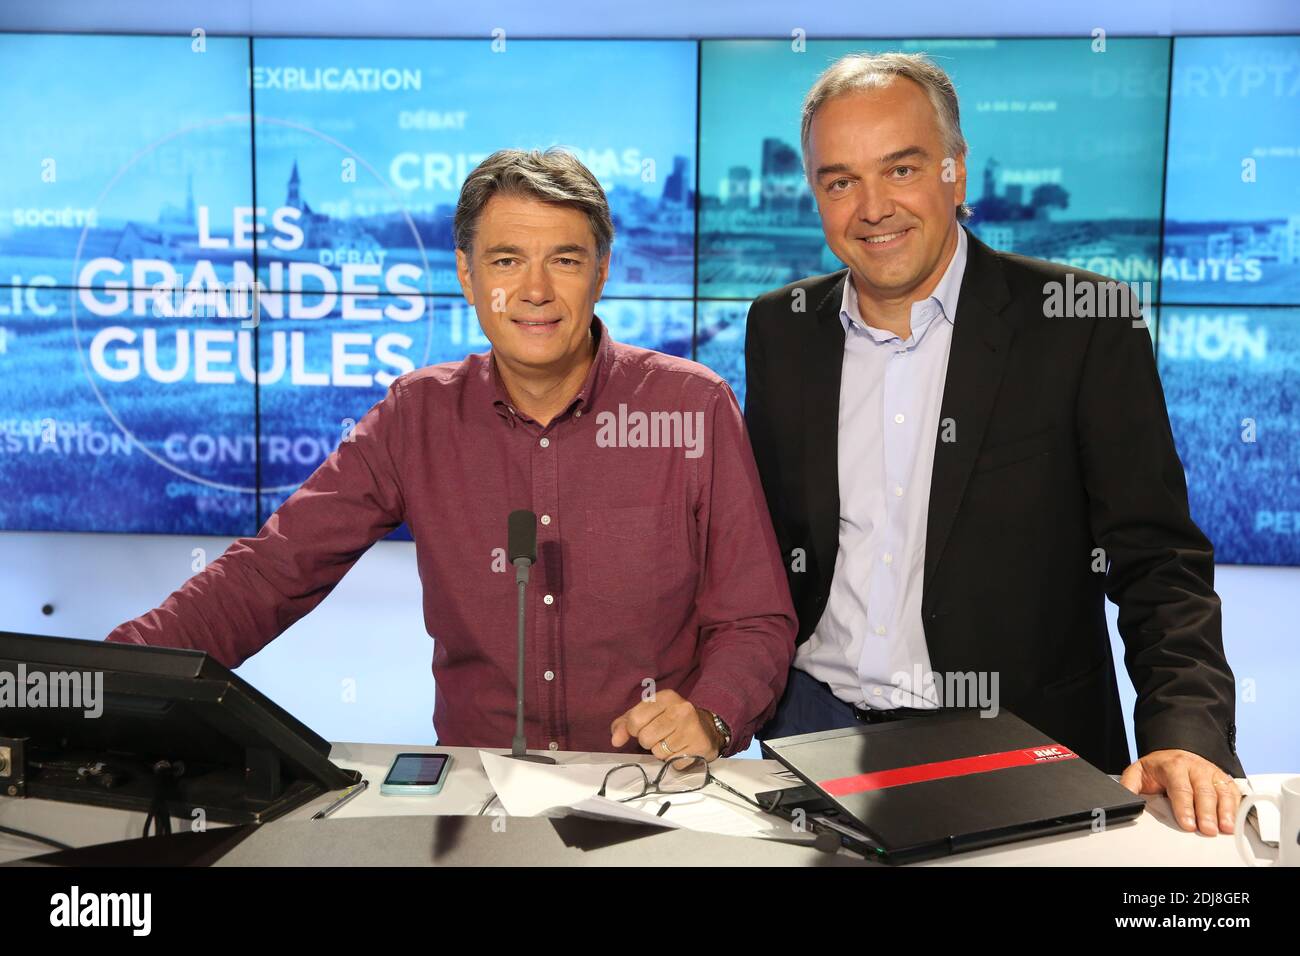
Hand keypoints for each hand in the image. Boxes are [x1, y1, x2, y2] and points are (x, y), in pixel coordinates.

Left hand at [609, 689, 722, 761]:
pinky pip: (673, 763)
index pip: (635, 720)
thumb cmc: (670, 720)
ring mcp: (692, 728)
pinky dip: (674, 761)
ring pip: (658, 752)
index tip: (642, 728)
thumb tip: (615, 740)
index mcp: (666, 697)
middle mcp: (681, 709)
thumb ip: (625, 724)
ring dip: (661, 752)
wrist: (706, 728)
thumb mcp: (647, 714)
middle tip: (659, 736)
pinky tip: (681, 750)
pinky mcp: (700, 746)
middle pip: (645, 738)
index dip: (634, 730)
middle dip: (648, 742)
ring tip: (671, 742)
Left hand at [1119, 749, 1240, 835]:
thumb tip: (1124, 799)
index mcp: (1173, 766)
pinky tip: (1235, 819)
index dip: (1184, 807)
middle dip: (1206, 812)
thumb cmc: (1159, 767)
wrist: (1175, 752)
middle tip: (1207, 829)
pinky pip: (1234, 791)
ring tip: (1225, 828)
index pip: (1180, 788)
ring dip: (1225, 811)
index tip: (1187, 824)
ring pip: (1221, 791)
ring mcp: (1211, 772)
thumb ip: (1129, 785)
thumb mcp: (1139, 772)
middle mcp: (1195, 767)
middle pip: (1203, 791)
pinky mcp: (1223, 779)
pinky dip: (1236, 806)